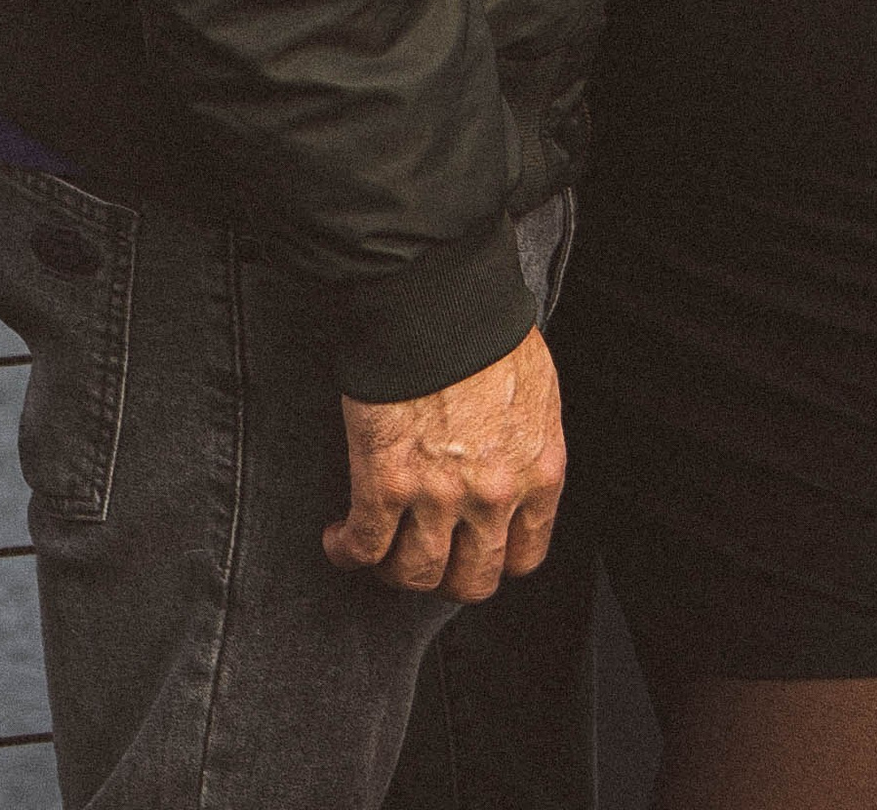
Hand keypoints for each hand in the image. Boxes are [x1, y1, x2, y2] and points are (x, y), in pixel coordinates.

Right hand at [321, 325, 565, 599]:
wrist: (437, 297)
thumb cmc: (483, 325)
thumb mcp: (534, 389)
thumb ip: (526, 441)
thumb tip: (510, 458)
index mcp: (537, 472)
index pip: (524, 557)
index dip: (494, 561)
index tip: (474, 550)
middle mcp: (494, 497)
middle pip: (471, 580)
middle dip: (445, 577)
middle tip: (426, 557)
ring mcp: (438, 497)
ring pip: (416, 575)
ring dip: (394, 570)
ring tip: (379, 553)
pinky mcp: (385, 483)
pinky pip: (364, 546)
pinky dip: (347, 551)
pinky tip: (339, 540)